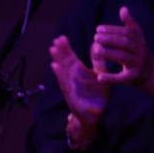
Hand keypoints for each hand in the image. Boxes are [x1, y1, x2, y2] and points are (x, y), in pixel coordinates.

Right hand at [49, 35, 107, 149]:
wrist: (95, 115)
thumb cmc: (97, 95)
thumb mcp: (100, 76)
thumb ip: (99, 62)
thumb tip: (97, 44)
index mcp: (80, 72)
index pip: (71, 58)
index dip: (67, 49)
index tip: (61, 38)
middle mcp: (73, 78)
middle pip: (65, 63)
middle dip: (60, 52)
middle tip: (55, 40)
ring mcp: (70, 86)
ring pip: (62, 71)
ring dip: (58, 60)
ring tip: (53, 50)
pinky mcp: (70, 95)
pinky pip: (64, 83)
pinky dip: (60, 75)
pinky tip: (55, 66)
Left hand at [92, 6, 153, 94]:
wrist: (152, 72)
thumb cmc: (139, 52)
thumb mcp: (137, 38)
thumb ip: (130, 24)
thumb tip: (123, 8)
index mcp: (139, 40)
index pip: (126, 32)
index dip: (113, 30)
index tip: (98, 28)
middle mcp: (140, 51)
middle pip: (125, 43)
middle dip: (110, 39)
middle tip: (96, 37)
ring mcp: (137, 64)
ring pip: (123, 57)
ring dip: (109, 53)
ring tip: (96, 50)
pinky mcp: (133, 77)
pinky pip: (121, 77)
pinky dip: (111, 77)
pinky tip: (99, 76)